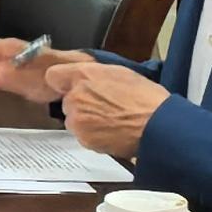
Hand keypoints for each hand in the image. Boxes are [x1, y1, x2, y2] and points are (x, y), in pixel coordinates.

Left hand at [50, 60, 168, 160]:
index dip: (63, 82)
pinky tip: (112, 131)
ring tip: (111, 120)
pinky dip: (94, 136)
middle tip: (103, 106)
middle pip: (66, 101)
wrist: (158, 125)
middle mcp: (75, 97)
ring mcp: (78, 120)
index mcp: (83, 75)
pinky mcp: (84, 139)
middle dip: (79, 104)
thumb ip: (93, 73)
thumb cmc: (145, 99)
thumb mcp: (119, 72)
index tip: (70, 86)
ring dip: (86, 121)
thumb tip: (83, 77)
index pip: (53, 76)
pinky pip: (83, 136)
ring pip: (74, 120)